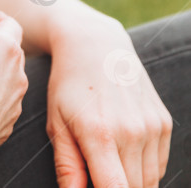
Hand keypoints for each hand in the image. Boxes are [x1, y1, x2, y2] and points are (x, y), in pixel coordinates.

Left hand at [46, 17, 171, 187]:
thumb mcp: (56, 123)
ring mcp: (152, 128)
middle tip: (95, 174)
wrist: (96, 47)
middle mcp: (131, 132)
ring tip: (106, 164)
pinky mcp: (164, 123)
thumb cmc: (67, 86)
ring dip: (130, 183)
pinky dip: (143, 170)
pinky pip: (158, 165)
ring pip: (149, 181)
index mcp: (99, 135)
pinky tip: (122, 154)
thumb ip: (67, 165)